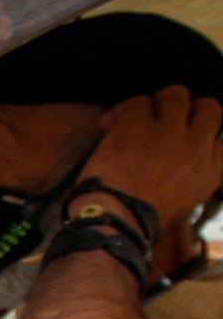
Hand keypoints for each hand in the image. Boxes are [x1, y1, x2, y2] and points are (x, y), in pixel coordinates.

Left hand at [79, 86, 222, 229]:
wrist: (117, 222)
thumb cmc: (139, 224)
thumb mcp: (181, 207)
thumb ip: (189, 183)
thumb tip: (179, 173)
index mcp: (211, 171)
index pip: (220, 142)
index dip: (202, 138)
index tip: (181, 146)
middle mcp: (197, 146)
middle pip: (209, 107)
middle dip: (188, 110)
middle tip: (163, 121)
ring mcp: (170, 132)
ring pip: (176, 94)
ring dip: (158, 101)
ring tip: (137, 116)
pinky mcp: (139, 125)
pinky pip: (138, 102)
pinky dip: (123, 110)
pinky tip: (107, 125)